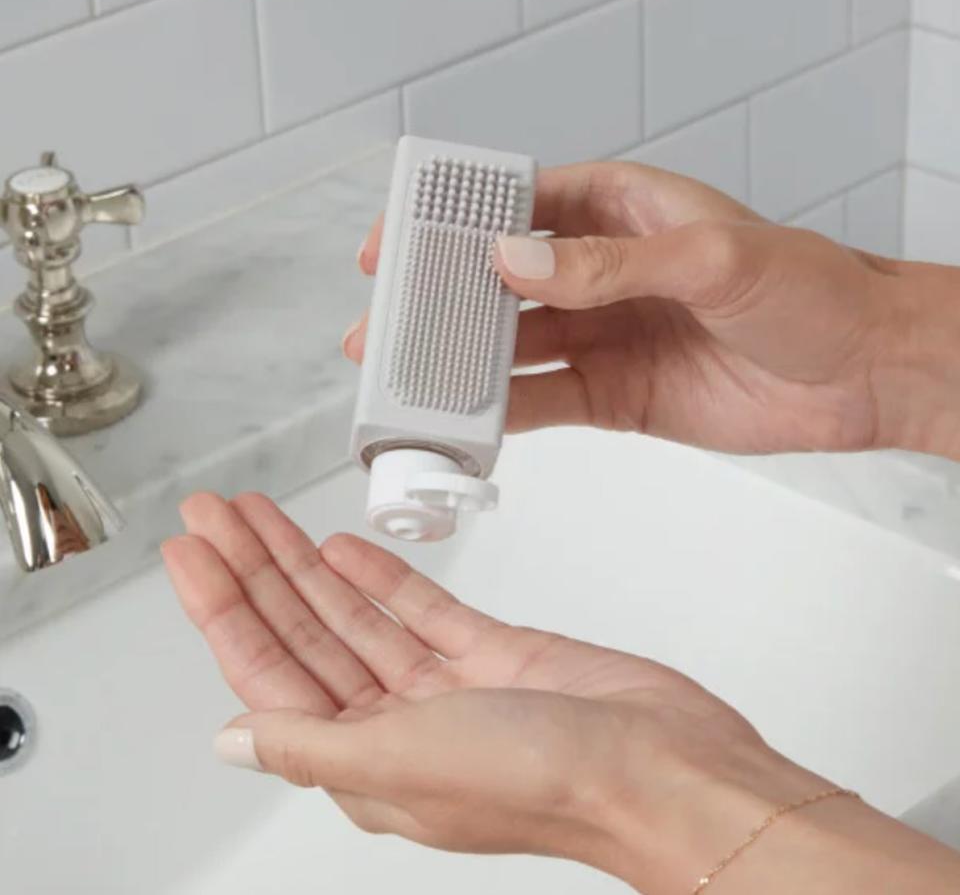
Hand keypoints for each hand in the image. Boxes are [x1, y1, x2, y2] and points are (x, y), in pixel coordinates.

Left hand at [161, 493, 959, 893]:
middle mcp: (398, 724)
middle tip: (215, 514)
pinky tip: (344, 547)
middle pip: (304, 633)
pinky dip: (380, 575)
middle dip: (254, 571)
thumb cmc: (550, 782)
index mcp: (366, 761)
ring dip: (306, 563)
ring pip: (355, 612)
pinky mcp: (491, 651)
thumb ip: (311, 744)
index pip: (269, 675)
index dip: (223, 610)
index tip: (191, 555)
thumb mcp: (404, 762)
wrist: (664, 767)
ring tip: (262, 516)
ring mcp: (445, 684)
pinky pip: (418, 606)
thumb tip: (231, 741)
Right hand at [346, 162, 959, 458]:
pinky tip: (462, 424)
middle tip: (383, 327)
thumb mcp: (714, 259)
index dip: (449, 220)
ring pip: (509, 348)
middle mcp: (598, 273)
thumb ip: (610, 263)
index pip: (516, 204)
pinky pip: (540, 402)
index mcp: (617, 211)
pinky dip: (499, 415)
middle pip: (496, 283)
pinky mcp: (610, 394)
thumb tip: (513, 260)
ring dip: (457, 364)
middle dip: (437, 303)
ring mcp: (600, 336)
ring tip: (404, 381)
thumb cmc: (809, 289)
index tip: (397, 241)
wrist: (859, 374)